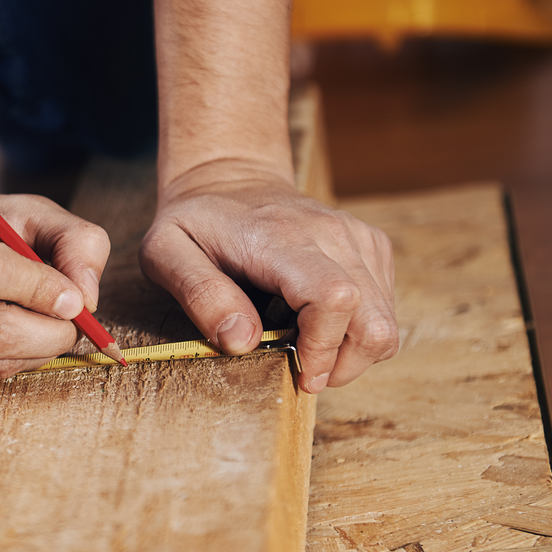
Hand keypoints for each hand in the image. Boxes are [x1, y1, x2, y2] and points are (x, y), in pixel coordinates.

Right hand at [0, 192, 109, 377]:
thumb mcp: (26, 211)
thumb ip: (73, 240)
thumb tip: (86, 299)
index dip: (40, 291)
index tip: (77, 301)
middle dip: (49, 335)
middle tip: (74, 325)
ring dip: (34, 353)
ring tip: (45, 328)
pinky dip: (7, 363)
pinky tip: (8, 337)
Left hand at [139, 169, 397, 392]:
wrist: (229, 178)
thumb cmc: (195, 222)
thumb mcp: (166, 252)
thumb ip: (199, 295)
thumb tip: (241, 341)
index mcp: (280, 239)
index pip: (333, 298)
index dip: (323, 348)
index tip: (299, 372)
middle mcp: (330, 234)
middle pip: (373, 321)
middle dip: (343, 365)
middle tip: (304, 374)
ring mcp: (356, 238)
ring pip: (385, 321)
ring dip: (352, 353)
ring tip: (308, 349)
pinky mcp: (369, 245)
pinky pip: (385, 307)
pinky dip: (359, 330)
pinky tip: (319, 324)